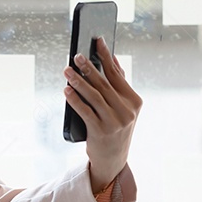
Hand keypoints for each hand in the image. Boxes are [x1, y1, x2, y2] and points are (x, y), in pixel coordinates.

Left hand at [63, 36, 142, 190]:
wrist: (112, 160)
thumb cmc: (115, 129)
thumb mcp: (122, 108)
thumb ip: (119, 85)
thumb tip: (112, 59)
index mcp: (134, 102)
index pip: (118, 75)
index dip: (106, 57)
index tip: (97, 41)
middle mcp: (127, 111)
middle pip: (105, 84)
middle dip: (89, 68)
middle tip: (77, 55)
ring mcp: (115, 122)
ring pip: (94, 96)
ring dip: (78, 82)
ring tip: (67, 70)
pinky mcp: (101, 131)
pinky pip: (85, 111)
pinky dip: (75, 100)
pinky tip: (66, 90)